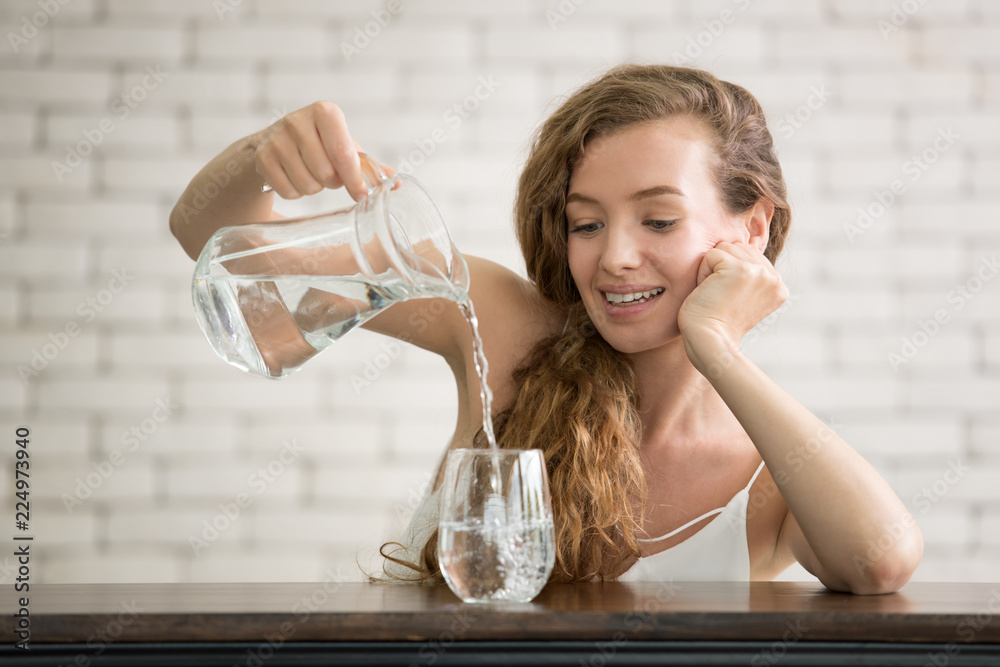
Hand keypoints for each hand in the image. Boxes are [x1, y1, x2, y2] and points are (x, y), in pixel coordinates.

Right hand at [252, 101, 394, 200]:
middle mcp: (297, 121)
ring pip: (308, 185)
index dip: (355, 179)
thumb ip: (370, 165)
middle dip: (333, 182)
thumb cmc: (319, 144)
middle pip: (327, 174)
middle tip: (329, 174)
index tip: (362, 195)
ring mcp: (276, 139)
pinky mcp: (262, 158)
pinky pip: (289, 192)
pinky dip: (296, 192)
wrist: (273, 141)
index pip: (344, 153)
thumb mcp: (345, 147)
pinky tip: (294, 177)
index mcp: (325, 113)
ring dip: (315, 188)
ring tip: (311, 173)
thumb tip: (396, 183)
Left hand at [677, 240, 787, 374]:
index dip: (729, 274)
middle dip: (720, 269)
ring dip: (711, 269)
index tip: (728, 299)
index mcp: (778, 285)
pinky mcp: (740, 270)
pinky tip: (709, 293)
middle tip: (719, 297)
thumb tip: (745, 245)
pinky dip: (702, 273)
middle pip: (737, 248)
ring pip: (725, 247)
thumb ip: (750, 275)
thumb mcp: (743, 297)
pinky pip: (711, 255)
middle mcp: (774, 278)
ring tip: (715, 294)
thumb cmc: (716, 323)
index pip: (748, 255)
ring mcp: (760, 273)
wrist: (709, 341)